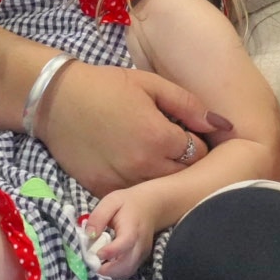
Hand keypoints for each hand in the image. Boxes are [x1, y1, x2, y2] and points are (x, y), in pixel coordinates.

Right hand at [39, 62, 227, 195]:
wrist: (57, 100)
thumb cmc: (107, 86)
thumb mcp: (151, 84)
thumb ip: (189, 105)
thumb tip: (223, 125)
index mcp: (160, 138)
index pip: (200, 154)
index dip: (196, 142)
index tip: (184, 133)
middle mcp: (144, 166)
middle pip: (184, 178)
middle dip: (184, 164)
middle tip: (170, 146)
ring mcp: (122, 182)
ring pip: (159, 192)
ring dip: (162, 177)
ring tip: (150, 155)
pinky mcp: (102, 190)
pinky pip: (132, 196)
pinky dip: (137, 185)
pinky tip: (128, 164)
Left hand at [85, 184, 160, 277]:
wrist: (151, 206)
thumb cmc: (128, 203)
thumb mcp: (111, 202)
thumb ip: (99, 217)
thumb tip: (88, 234)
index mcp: (132, 227)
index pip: (125, 243)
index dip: (111, 252)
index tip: (96, 254)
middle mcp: (140, 244)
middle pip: (127, 264)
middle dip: (108, 270)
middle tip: (91, 265)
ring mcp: (143, 253)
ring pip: (128, 271)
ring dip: (111, 274)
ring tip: (97, 267)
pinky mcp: (141, 259)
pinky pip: (129, 271)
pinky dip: (117, 273)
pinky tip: (106, 266)